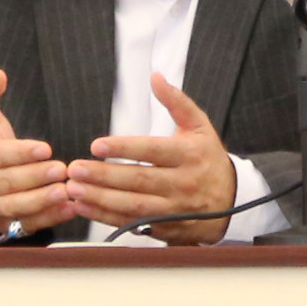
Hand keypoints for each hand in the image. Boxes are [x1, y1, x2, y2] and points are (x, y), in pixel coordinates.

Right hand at [0, 70, 74, 243]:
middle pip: (7, 183)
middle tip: (62, 168)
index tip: (45, 148)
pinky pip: (27, 225)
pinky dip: (48, 219)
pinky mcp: (4, 226)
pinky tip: (69, 209)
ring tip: (66, 191)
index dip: (20, 153)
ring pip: (15, 207)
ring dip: (42, 201)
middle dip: (35, 177)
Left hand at [68, 75, 237, 245]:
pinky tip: (84, 207)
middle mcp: (184, 183)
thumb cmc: (208, 158)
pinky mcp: (167, 228)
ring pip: (134, 206)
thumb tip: (155, 77)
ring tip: (74, 189)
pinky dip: (107, 217)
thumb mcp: (200, 126)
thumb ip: (177, 102)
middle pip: (139, 180)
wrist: (232, 200)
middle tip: (75, 169)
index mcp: (190, 154)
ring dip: (101, 199)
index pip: (153, 151)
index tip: (97, 145)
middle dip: (104, 176)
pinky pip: (133, 223)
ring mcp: (176, 209)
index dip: (124, 148)